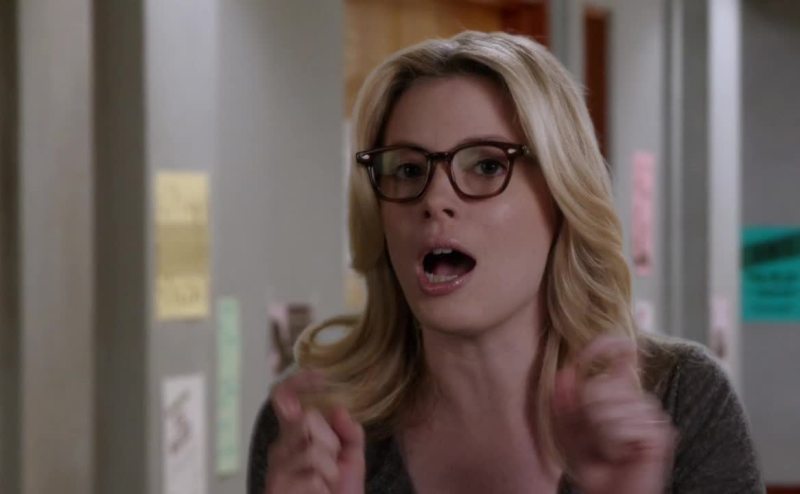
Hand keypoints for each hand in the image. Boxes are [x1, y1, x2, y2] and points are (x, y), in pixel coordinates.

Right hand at [264, 371, 365, 493]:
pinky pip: (313, 477)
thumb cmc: (336, 493)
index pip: (284, 397)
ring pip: (313, 450)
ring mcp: (277, 468)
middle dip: (330, 440)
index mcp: (294, 434)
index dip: (298, 382)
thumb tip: (340, 409)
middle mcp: (280, 447)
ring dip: (330, 469)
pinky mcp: (278, 488)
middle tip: (331, 462)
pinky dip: (323, 488)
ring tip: (326, 483)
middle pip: (307, 418)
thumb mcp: (350, 459)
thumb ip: (350, 432)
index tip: (320, 376)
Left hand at [553, 336, 674, 493]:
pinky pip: (624, 427)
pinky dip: (613, 444)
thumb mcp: (569, 432)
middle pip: (601, 387)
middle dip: (586, 415)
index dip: (611, 346)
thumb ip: (564, 403)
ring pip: (610, 408)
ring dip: (599, 434)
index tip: (614, 342)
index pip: (619, 359)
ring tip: (608, 450)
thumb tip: (564, 372)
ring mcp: (651, 416)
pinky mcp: (659, 434)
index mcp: (619, 394)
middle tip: (594, 439)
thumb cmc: (593, 465)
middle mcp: (638, 400)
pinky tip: (622, 455)